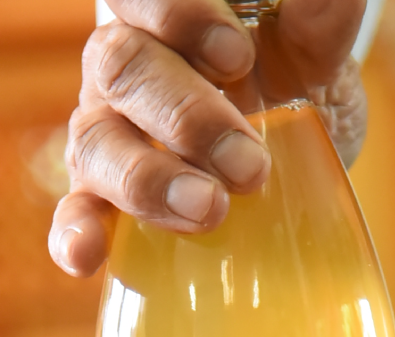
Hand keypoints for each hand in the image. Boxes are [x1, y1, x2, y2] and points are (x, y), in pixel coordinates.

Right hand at [48, 0, 370, 276]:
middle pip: (121, 69)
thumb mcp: (313, 46)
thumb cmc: (290, 77)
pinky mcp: (103, 198)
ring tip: (207, 211)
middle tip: (248, 164)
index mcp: (165, 14)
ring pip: (96, 142)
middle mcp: (124, 66)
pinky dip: (76, 232)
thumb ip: (319, 16)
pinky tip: (86, 254)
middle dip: (184, 115)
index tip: (238, 57)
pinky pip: (75, 212)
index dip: (178, 19)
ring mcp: (107, 132)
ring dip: (146, 178)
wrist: (294, 147)